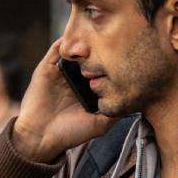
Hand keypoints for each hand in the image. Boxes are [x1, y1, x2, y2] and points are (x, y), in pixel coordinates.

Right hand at [11, 41, 114, 163]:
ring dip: (84, 42)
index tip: (125, 55)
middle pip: (90, 56)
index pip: (102, 69)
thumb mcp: (99, 124)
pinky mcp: (47, 68)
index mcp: (88, 89)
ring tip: (96, 40)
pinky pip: (56, 50)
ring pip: (74, 50)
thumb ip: (115, 112)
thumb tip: (136, 103)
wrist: (41, 138)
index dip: (112, 61)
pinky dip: (66, 43)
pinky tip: (78, 45)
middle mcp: (75, 78)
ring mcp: (61, 72)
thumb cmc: (70, 134)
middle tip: (113, 42)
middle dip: (100, 47)